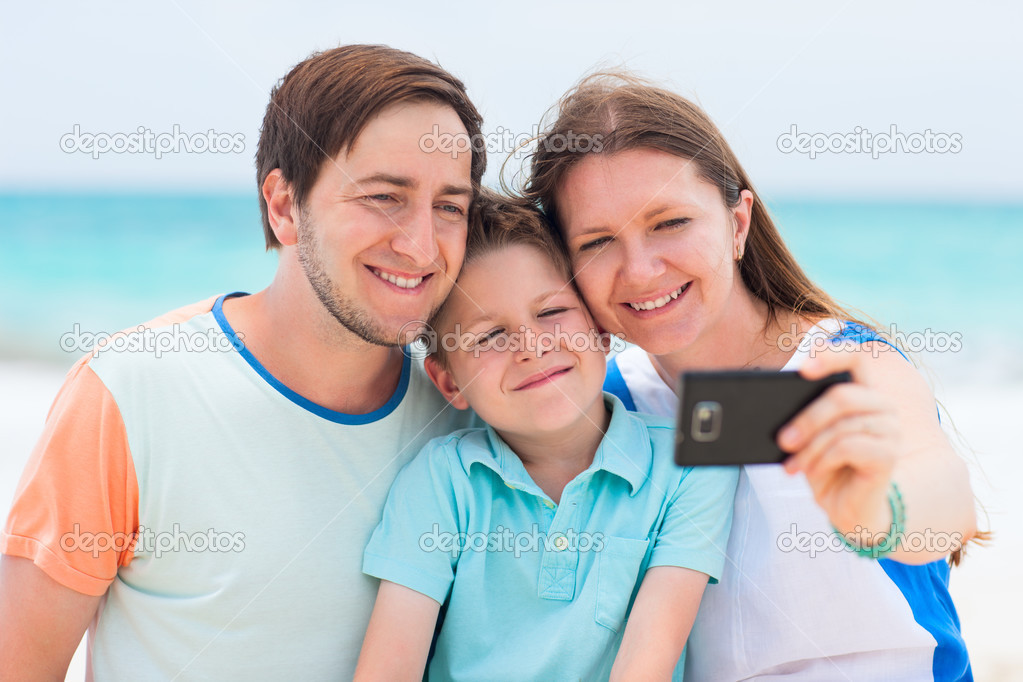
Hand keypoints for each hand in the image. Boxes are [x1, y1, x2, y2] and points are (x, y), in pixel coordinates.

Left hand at [777, 342, 899, 535]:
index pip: (857, 358)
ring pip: (841, 426)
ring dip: (811, 448)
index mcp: (863, 392)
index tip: (803, 368)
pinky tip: (813, 472)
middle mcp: (883, 406)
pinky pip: (848, 447)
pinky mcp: (888, 455)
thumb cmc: (826, 466)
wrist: (848, 508)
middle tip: (782, 440)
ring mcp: (890, 430)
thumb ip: (801, 416)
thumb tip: (768, 404)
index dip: (832, 356)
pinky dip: (824, 460)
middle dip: (806, 419)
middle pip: (842, 396)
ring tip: (793, 465)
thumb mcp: (809, 438)